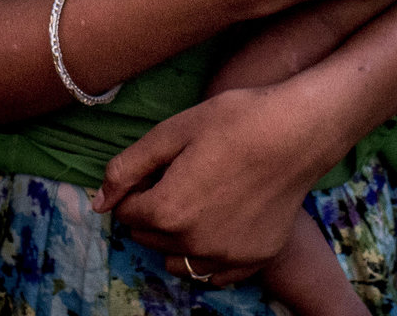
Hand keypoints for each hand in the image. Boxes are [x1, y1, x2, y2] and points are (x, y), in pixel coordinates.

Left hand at [93, 85, 331, 280]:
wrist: (298, 132)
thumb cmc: (234, 121)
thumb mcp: (172, 131)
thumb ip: (128, 168)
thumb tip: (98, 202)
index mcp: (167, 211)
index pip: (126, 211)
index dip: (134, 188)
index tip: (156, 168)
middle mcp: (193, 243)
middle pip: (149, 236)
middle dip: (151, 211)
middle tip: (177, 178)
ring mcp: (225, 255)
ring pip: (177, 258)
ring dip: (175, 237)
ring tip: (197, 201)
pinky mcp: (254, 258)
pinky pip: (215, 273)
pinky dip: (208, 254)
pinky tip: (220, 224)